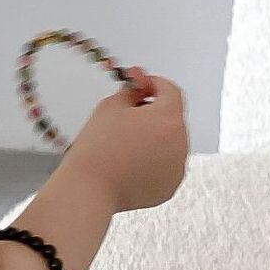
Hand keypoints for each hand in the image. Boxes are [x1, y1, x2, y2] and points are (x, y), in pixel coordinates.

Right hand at [66, 66, 189, 212]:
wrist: (89, 189)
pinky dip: (153, 160)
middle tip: (126, 116)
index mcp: (168, 119)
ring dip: (154, 137)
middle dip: (153, 113)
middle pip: (172, 118)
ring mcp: (177, 167)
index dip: (154, 84)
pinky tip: (129, 162)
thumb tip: (139, 80)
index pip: (171, 91)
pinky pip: (165, 165)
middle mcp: (181, 143)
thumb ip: (130, 90)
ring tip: (125, 144)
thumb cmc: (97, 148)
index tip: (139, 85)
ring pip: (170, 142)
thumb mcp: (110, 108)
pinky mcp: (169, 186)